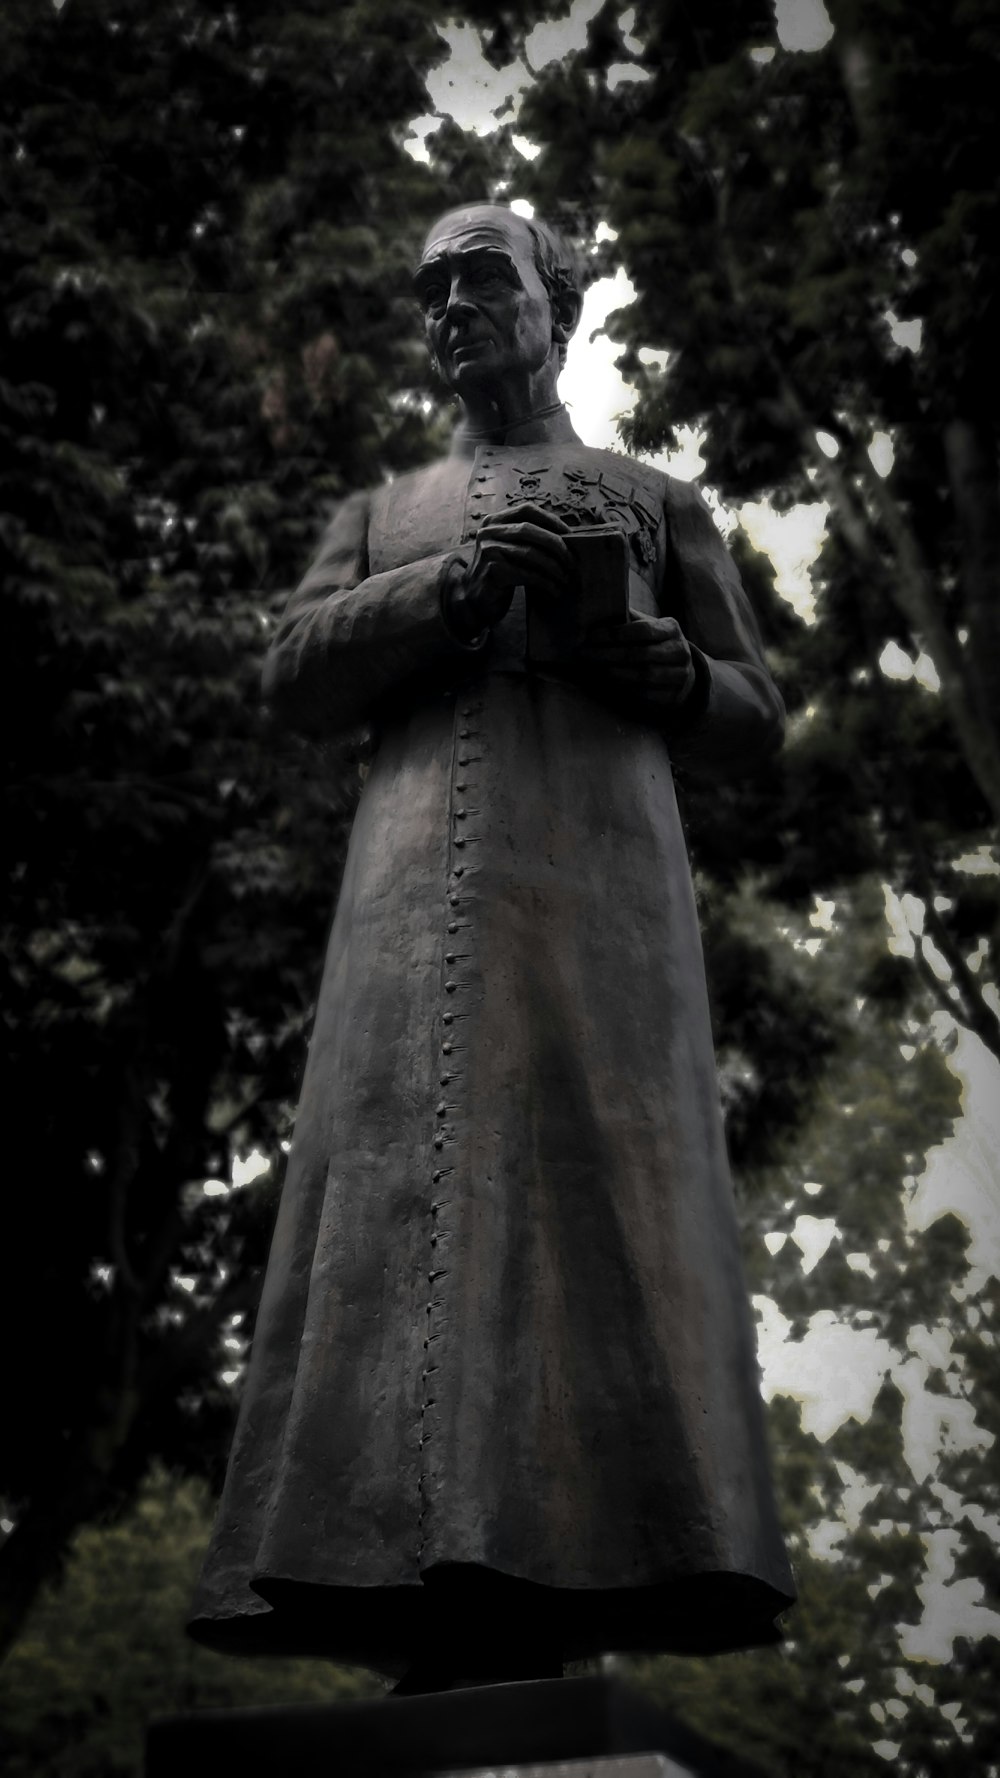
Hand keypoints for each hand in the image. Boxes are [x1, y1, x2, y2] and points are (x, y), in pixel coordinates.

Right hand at [445, 502, 573, 640]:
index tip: (570, 536)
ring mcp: (488, 550)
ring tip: (566, 578)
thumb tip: (565, 537)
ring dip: (553, 567)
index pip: (527, 510)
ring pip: (530, 553)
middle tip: (572, 561)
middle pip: (530, 529)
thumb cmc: (499, 574)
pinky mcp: (492, 571)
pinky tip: (554, 590)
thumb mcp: (510, 549)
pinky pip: (526, 574)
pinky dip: (545, 582)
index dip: (551, 520)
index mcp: (494, 521)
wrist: (474, 601)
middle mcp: (488, 532)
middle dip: (556, 545)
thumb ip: (527, 538)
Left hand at [576, 614, 698, 716]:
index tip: (592, 636)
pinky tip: (609, 684)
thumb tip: (597, 612)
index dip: (616, 633)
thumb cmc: (655, 644)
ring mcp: (679, 675)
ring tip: (595, 669)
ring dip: (616, 673)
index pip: (644, 630)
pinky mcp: (673, 696)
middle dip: (609, 654)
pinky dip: (626, 689)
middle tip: (585, 654)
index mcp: (671, 629)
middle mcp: (680, 651)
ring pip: (645, 676)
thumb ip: (629, 619)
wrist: (681, 673)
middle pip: (641, 654)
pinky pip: (646, 694)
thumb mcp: (648, 627)